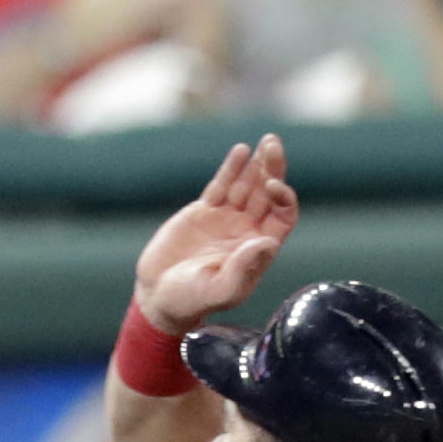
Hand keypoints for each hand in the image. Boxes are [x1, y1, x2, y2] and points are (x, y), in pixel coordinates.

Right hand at [133, 133, 295, 332]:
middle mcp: (247, 230)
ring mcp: (225, 219)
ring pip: (247, 185)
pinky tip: (240, 151)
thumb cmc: (192, 300)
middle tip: (274, 145)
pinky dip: (231, 168)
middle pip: (267, 193)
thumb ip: (244, 269)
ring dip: (257, 164)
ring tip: (267, 142)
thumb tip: (268, 242)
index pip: (283, 215)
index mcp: (259, 248)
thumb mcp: (221, 291)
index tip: (272, 186)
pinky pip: (221, 185)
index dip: (283, 197)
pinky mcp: (203, 212)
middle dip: (273, 169)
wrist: (159, 295)